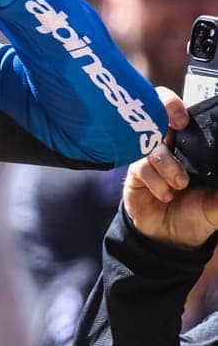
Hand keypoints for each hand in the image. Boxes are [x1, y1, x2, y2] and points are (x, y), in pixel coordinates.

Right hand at [124, 87, 217, 248]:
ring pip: (153, 145)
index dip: (177, 106)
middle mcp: (168, 144)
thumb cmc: (196, 213)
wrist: (172, 239)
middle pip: (158, 109)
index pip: (181, 113)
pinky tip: (166, 195)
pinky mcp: (135, 173)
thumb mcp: (216, 205)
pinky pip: (141, 167)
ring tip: (180, 184)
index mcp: (190, 144)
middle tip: (178, 124)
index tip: (184, 119)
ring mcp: (150, 157)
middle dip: (166, 109)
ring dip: (167, 164)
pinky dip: (156, 181)